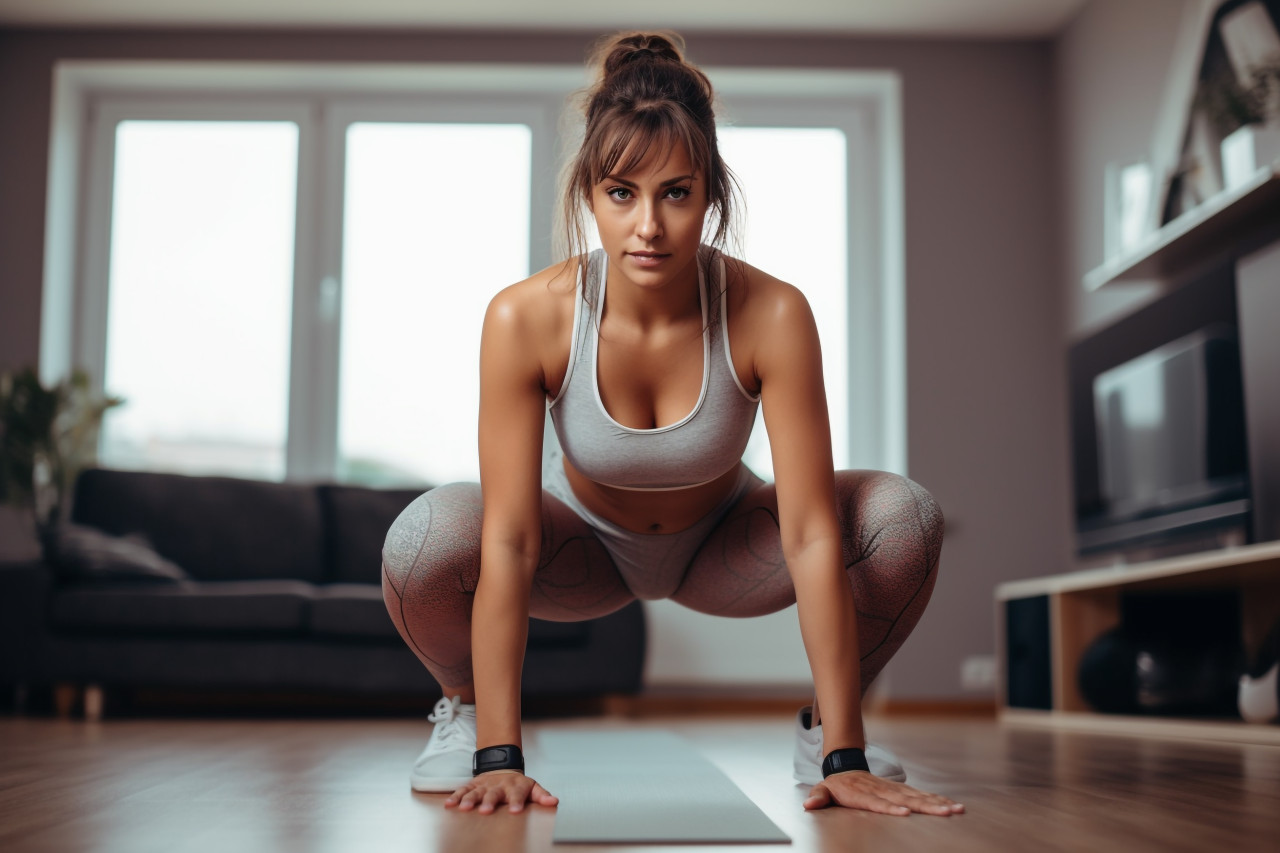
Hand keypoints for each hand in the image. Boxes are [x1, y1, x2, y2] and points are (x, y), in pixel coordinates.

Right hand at [444, 770, 558, 814]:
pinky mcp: (473, 785)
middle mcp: (498, 786)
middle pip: (494, 794)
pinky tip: (449, 804)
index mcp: (515, 787)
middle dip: (489, 802)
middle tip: (486, 811)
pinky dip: (455, 796)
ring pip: (476, 792)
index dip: (516, 802)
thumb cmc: (518, 785)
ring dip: (469, 799)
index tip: (515, 811)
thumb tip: (554, 802)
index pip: (517, 795)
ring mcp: (484, 785)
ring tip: (465, 808)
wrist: (503, 768)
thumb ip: (542, 795)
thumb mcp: (532, 787)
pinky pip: (462, 790)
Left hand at [803, 771, 963, 815]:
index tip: (905, 813)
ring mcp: (894, 790)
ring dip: (938, 804)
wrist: (847, 766)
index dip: (890, 808)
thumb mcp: (823, 789)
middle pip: (905, 800)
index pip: (878, 802)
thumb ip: (818, 797)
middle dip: (926, 807)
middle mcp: (882, 790)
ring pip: (918, 797)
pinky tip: (952, 806)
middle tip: (946, 813)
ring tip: (956, 809)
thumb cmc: (837, 785)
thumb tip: (808, 805)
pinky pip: (922, 795)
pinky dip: (937, 800)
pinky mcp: (902, 791)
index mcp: (863, 793)